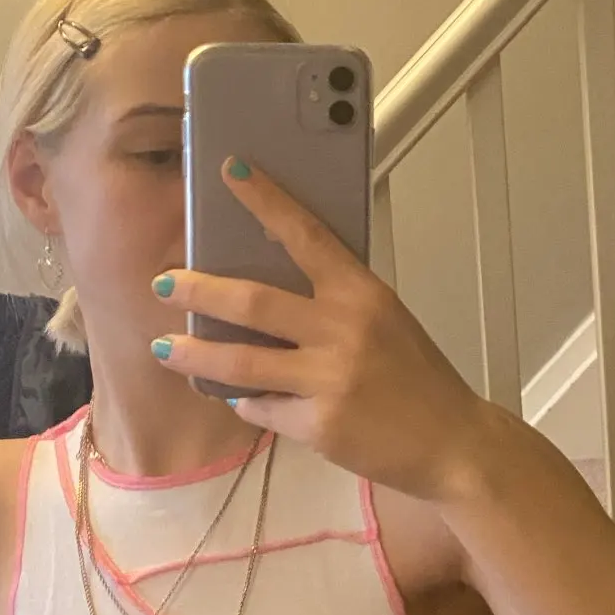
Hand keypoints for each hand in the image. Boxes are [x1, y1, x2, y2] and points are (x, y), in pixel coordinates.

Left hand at [151, 158, 494, 502]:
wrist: (451, 443)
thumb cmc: (417, 378)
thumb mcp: (386, 321)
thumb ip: (335, 303)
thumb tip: (267, 292)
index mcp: (362, 293)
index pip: (307, 234)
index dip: (266, 201)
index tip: (229, 172)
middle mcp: (344, 329)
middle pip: (253, 301)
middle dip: (198, 288)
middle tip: (163, 280)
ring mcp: (329, 379)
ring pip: (241, 362)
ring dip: (194, 352)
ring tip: (164, 346)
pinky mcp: (318, 424)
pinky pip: (262, 409)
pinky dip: (247, 403)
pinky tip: (240, 399)